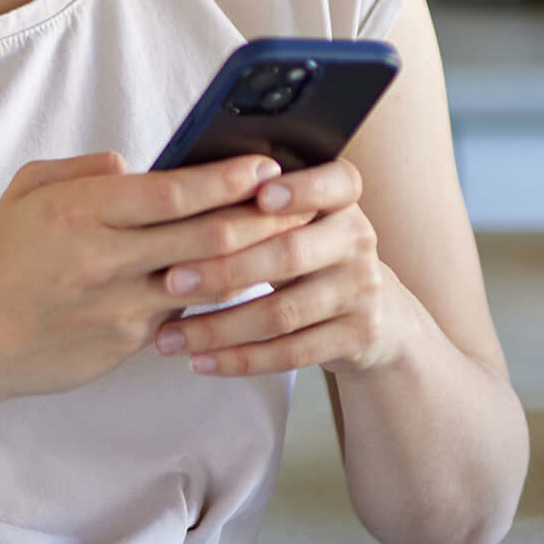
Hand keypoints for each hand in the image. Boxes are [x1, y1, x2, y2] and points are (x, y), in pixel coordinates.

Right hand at [0, 150, 316, 407]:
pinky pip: (185, 319)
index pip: (174, 190)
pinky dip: (217, 304)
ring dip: (254, 262)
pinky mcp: (125, 345)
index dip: (229, 177)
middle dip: (263, 217)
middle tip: (301, 204)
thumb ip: (85, 171)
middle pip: (207, 235)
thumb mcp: (26, 192)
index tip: (267, 166)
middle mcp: (104, 258)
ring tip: (289, 244)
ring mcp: (118, 307)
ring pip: (208, 281)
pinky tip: (247, 291)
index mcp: (81, 211)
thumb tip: (140, 167)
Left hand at [150, 156, 416, 377]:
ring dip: (218, 328)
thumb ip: (252, 203)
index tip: (260, 195)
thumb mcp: (298, 221)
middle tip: (169, 280)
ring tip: (167, 337)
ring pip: (282, 313)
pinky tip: (199, 362)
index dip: (302, 188)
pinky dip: (240, 360)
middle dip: (224, 269)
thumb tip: (167, 187)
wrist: (376, 314)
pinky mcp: (357, 337)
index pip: (336, 181)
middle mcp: (358, 240)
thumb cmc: (306, 251)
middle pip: (289, 254)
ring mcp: (362, 291)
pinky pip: (291, 353)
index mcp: (342, 200)